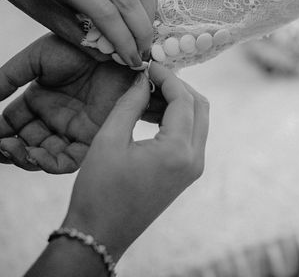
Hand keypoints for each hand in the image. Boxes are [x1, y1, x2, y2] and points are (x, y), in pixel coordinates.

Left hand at [0, 0, 155, 66]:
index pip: (105, 11)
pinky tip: (143, 17)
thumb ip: (83, 39)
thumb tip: (116, 56)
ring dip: (149, 14)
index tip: (131, 60)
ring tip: (146, 36)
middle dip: (141, 30)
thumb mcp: (49, 20)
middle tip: (144, 52)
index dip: (123, 39)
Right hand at [0, 34, 165, 172]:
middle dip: (5, 150)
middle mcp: (55, 118)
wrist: (115, 48)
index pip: (11, 125)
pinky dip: (50, 163)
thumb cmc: (79, 47)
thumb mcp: (37, 58)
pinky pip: (70, 159)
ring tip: (9, 148)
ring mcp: (74, 129)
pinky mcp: (94, 137)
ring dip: (24, 158)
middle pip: (25, 145)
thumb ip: (9, 78)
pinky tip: (34, 155)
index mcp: (40, 99)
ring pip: (44, 156)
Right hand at [62, 63, 208, 260]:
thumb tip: (143, 78)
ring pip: (198, 120)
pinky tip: (150, 113)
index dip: (167, 77)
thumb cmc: (98, 190)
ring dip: (178, 102)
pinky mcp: (188, 173)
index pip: (184, 99)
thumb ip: (131, 104)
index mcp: (178, 151)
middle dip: (178, 87)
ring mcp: (194, 167)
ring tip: (147, 93)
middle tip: (151, 77)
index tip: (148, 65)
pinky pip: (190, 136)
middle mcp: (194, 158)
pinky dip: (176, 119)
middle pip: (200, 106)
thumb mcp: (109, 140)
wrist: (100, 234)